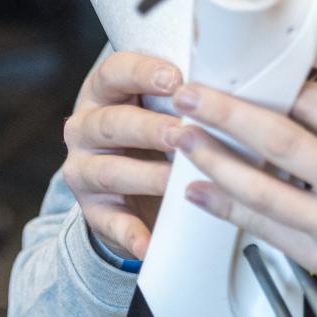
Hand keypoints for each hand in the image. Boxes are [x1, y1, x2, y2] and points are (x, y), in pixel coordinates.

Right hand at [62, 52, 182, 258]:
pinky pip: (110, 222)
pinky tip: (150, 244)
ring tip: (176, 182)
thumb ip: (183, 95)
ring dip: (145, 176)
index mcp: (103, 93)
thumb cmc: (155, 135)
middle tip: (180, 133)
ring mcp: (84, 170)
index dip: (143, 73)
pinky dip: (131, 234)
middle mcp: (86, 128)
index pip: (114, 72)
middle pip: (112, 123)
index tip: (175, 80)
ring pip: (109, 171)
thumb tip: (232, 85)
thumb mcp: (160, 108)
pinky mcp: (93, 211)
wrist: (128, 189)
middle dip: (148, 128)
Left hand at [167, 26, 316, 310]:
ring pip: (262, 189)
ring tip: (184, 137)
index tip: (254, 75)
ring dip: (215, 160)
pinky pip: (263, 227)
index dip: (280, 87)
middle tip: (192, 98)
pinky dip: (226, 207)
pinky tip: (200, 188)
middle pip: (279, 143)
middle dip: (226, 116)